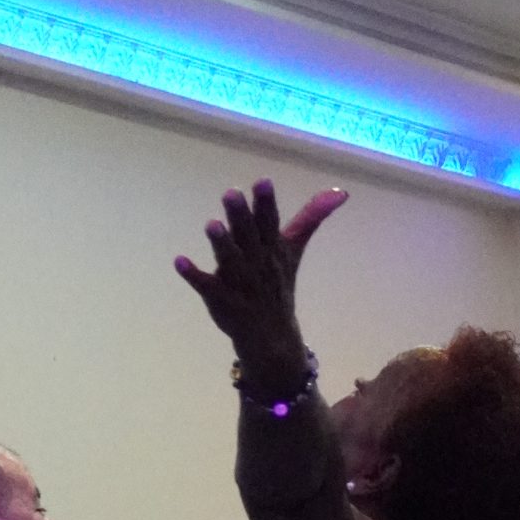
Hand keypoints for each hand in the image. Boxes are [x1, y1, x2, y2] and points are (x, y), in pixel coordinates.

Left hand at [175, 179, 347, 387]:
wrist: (272, 337)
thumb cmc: (277, 284)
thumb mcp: (293, 250)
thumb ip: (311, 217)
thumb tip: (341, 191)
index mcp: (274, 249)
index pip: (271, 223)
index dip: (266, 204)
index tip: (262, 182)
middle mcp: (258, 265)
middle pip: (249, 238)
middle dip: (241, 218)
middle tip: (230, 193)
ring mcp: (240, 285)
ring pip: (231, 262)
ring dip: (221, 244)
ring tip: (210, 224)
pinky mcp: (222, 300)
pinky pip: (208, 287)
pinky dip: (194, 275)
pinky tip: (179, 261)